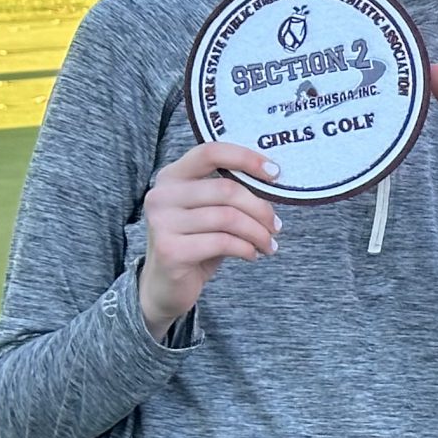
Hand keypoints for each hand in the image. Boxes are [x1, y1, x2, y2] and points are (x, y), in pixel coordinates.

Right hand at [137, 142, 280, 336]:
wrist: (166, 285)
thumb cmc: (196, 242)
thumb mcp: (210, 211)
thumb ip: (230, 193)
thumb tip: (274, 181)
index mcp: (172, 177)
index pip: (211, 152)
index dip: (246, 158)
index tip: (275, 173)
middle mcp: (161, 195)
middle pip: (226, 189)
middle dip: (260, 209)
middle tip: (276, 226)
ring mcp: (162, 223)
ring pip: (228, 218)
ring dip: (257, 233)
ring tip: (268, 244)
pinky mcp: (171, 250)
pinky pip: (223, 243)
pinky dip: (246, 249)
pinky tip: (252, 255)